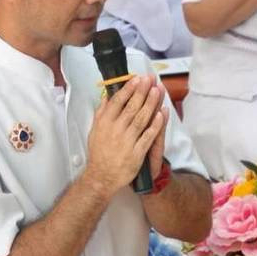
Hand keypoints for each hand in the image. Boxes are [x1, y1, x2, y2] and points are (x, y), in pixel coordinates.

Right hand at [86, 74, 164, 197]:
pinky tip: (161, 114)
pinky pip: (148, 136)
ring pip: (141, 119)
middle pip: (131, 107)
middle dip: (142, 92)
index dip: (128, 89)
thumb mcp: (95, 130)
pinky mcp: (136, 153)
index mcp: (104, 123)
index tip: (136, 79)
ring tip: (157, 91)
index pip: (117, 102)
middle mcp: (115, 131)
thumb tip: (107, 96)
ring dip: (150, 104)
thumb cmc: (99, 153)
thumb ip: (101, 113)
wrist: (102, 176)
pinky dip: (155, 125)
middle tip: (149, 80)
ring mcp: (127, 142)